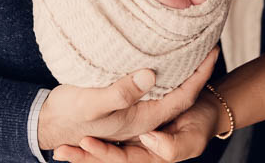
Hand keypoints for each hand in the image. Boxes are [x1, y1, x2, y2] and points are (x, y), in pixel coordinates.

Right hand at [40, 48, 218, 150]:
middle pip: (179, 95)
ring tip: (190, 48)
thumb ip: (122, 91)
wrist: (48, 124)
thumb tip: (151, 74)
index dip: (199, 75)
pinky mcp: (123, 103)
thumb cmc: (69, 115)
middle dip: (196, 72)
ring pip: (165, 91)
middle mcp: (142, 117)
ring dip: (180, 72)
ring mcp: (133, 111)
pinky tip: (160, 59)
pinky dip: (162, 74)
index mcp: (141, 119)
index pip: (181, 97)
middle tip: (208, 45)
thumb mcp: (93, 103)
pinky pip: (151, 89)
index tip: (213, 51)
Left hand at [55, 95, 218, 162]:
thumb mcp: (192, 139)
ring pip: (105, 146)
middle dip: (82, 157)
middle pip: (107, 157)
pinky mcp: (134, 124)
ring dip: (82, 149)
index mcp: (151, 156)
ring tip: (58, 148)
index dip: (103, 153)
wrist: (206, 108)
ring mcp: (135, 138)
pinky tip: (74, 133)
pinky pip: (111, 133)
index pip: (122, 159)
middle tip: (59, 152)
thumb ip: (171, 146)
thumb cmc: (201, 125)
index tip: (84, 143)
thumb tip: (146, 140)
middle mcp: (139, 149)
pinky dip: (93, 135)